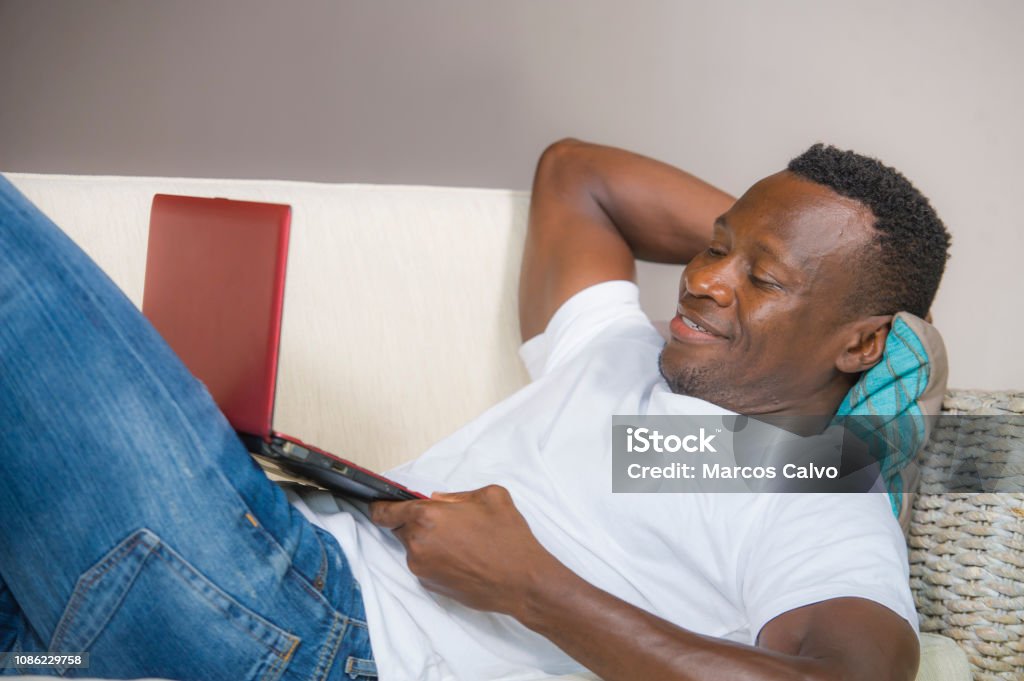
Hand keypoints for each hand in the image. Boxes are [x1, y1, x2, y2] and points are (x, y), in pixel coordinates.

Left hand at [369, 485, 559, 615]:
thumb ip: (457, 494)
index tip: (377, 505)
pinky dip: (436, 559)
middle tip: (442, 522)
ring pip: (414, 547)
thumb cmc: (508, 537)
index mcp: (427, 517)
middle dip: (414, 523)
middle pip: (400, 529)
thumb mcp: (490, 496)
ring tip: (461, 542)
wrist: (521, 581)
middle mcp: (417, 543)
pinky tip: (462, 558)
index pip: (385, 512)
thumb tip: (439, 500)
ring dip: (428, 541)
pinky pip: (425, 564)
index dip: (378, 507)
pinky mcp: (430, 585)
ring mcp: (422, 568)